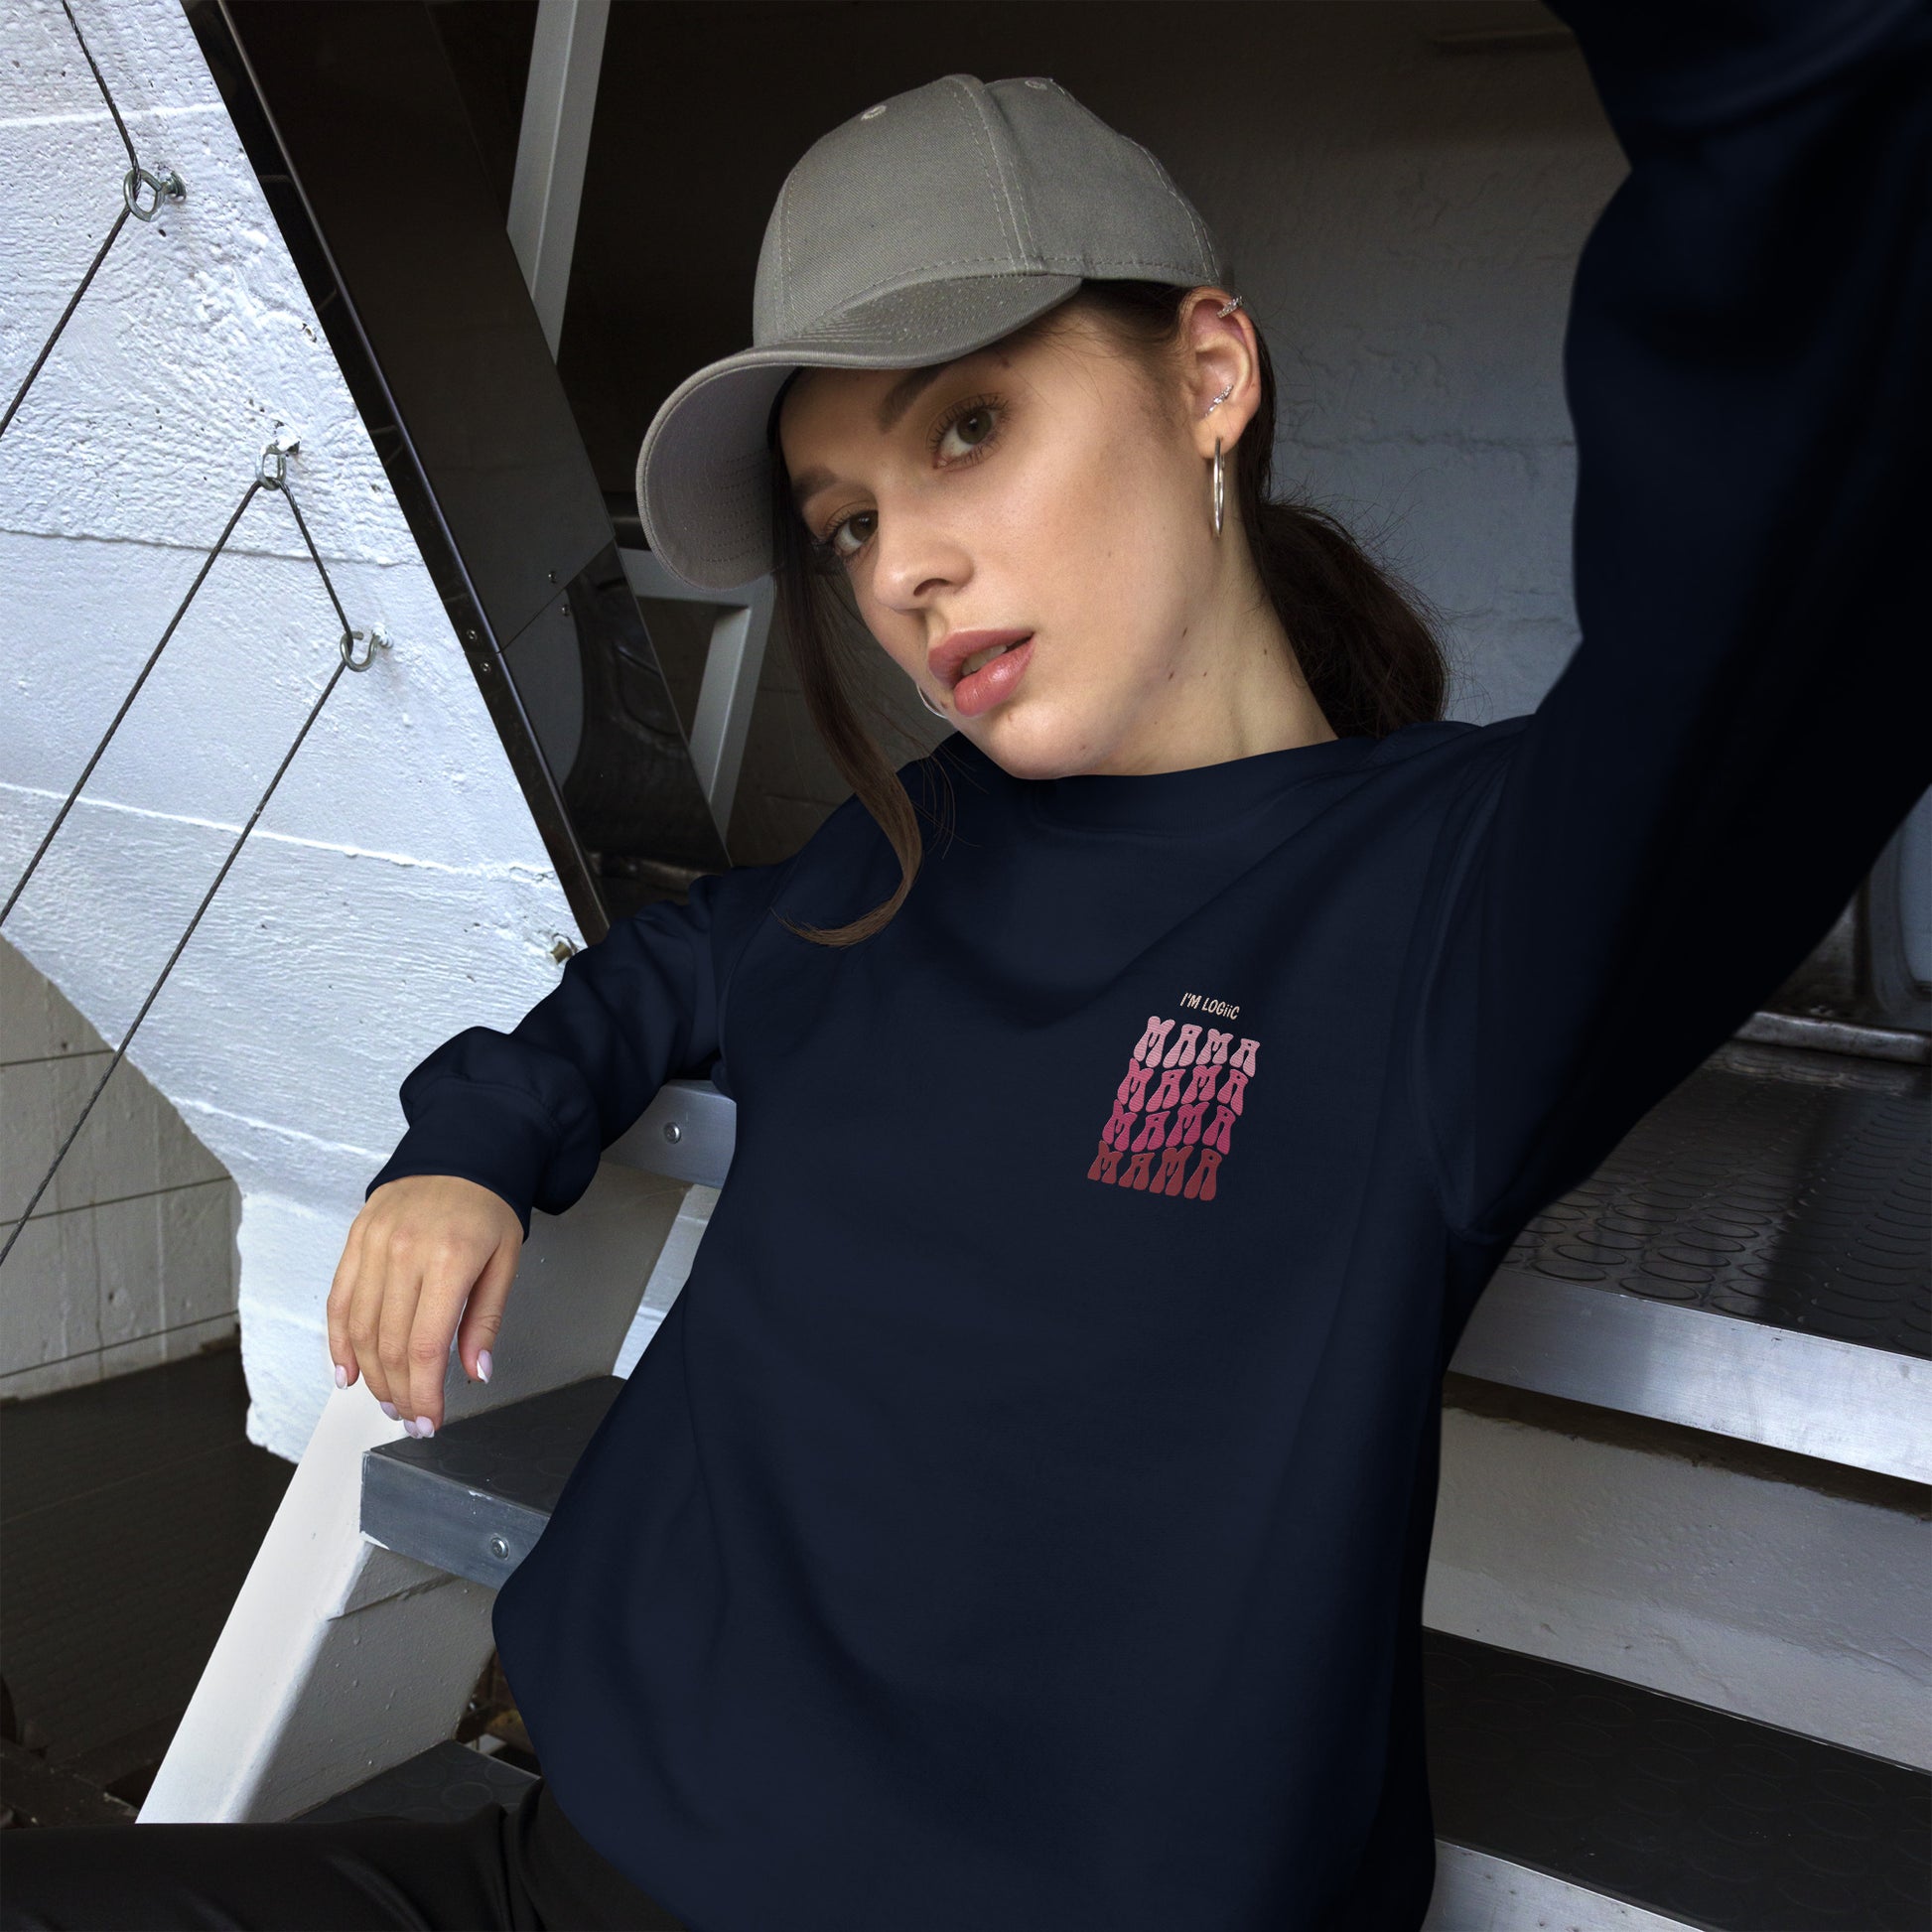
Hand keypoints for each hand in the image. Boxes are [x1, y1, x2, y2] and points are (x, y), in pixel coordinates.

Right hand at [327, 1175, 522, 1436]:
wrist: (462, 1152)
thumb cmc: (488, 1208)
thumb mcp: (505, 1262)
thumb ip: (486, 1321)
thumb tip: (476, 1374)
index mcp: (451, 1259)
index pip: (426, 1346)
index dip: (425, 1393)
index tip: (430, 1420)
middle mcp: (405, 1252)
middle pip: (390, 1344)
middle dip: (399, 1392)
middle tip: (410, 1418)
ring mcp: (374, 1245)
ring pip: (360, 1328)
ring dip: (370, 1375)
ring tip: (387, 1399)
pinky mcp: (355, 1239)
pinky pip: (338, 1300)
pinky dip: (338, 1341)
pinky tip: (347, 1371)